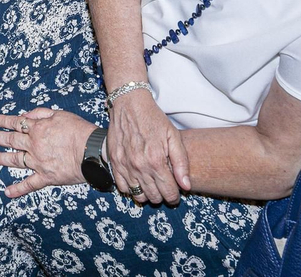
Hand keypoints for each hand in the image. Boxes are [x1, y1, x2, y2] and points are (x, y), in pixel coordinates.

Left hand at [0, 108, 93, 197]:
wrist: (92, 151)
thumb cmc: (79, 131)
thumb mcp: (60, 114)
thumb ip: (41, 113)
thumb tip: (26, 115)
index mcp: (38, 128)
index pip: (16, 123)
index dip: (4, 121)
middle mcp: (34, 145)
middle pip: (11, 140)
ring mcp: (38, 162)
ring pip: (14, 160)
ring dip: (0, 159)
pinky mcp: (45, 177)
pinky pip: (29, 184)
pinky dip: (18, 189)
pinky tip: (7, 192)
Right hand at [105, 88, 189, 203]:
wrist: (129, 104)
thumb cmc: (153, 119)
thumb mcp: (173, 136)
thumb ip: (181, 163)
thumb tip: (186, 186)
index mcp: (156, 161)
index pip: (168, 192)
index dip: (174, 196)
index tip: (175, 193)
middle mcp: (139, 167)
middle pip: (154, 197)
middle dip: (162, 195)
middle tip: (165, 187)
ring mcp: (125, 166)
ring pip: (138, 196)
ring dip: (147, 194)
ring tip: (152, 185)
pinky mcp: (115, 163)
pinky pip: (122, 187)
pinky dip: (131, 188)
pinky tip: (138, 180)